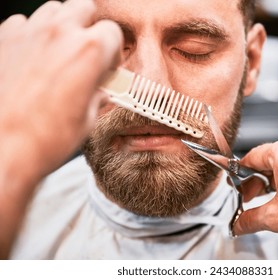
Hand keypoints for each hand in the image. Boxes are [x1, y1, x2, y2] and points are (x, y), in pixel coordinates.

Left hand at [0, 0, 121, 258]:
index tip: (108, 66)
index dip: (114, 51)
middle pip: (84, 9)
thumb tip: (99, 94)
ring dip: (62, 27)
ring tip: (61, 52)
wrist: (1, 150)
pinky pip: (23, 24)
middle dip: (90, 27)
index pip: (112, 32)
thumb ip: (97, 98)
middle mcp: (58, 34)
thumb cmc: (43, 139)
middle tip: (88, 52)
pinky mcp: (3, 39)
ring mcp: (27, 33)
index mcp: (89, 52)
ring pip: (53, 11)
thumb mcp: (87, 121)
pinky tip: (33, 58)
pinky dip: (32, 35)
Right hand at [233, 125, 277, 258]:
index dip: (240, 174)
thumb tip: (239, 224)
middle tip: (252, 197)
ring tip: (273, 192)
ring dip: (277, 174)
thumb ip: (250, 219)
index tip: (236, 183)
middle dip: (258, 179)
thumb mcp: (276, 219)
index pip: (252, 158)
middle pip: (270, 159)